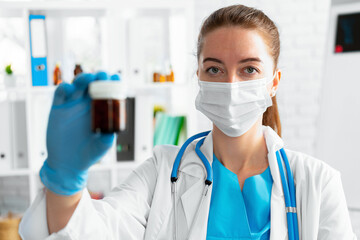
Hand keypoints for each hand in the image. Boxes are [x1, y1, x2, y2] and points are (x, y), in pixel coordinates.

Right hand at [40, 72, 115, 194]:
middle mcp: (87, 104)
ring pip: (77, 85)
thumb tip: (113, 130)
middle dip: (98, 77)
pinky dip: (64, 87)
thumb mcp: (101, 146)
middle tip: (102, 75)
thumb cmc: (88, 154)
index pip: (108, 92)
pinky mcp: (58, 108)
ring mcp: (72, 104)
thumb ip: (108, 138)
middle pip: (93, 84)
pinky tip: (68, 88)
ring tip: (88, 79)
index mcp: (101, 110)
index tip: (117, 78)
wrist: (67, 164)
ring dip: (83, 79)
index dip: (112, 83)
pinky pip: (60, 93)